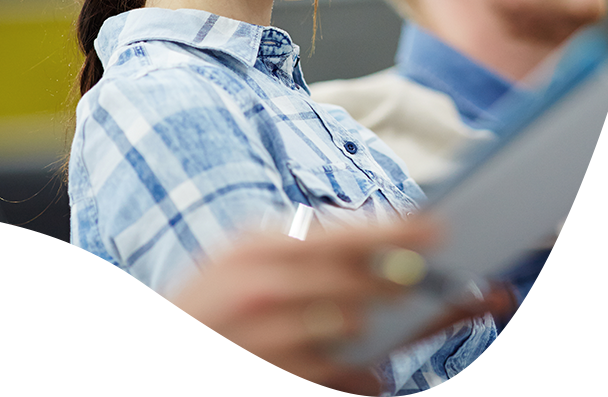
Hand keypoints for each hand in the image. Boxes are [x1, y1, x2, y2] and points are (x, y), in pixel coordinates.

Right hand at [99, 217, 444, 396]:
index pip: (345, 233)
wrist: (139, 373)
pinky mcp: (279, 380)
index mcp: (261, 247)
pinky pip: (345, 376)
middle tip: (468, 281)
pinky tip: (375, 367)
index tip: (442, 227)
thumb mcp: (234, 258)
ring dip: (397, 327)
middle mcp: (270, 286)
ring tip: (429, 318)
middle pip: (367, 281)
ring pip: (364, 329)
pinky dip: (368, 373)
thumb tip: (360, 239)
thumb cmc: (195, 312)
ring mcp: (275, 337)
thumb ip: (293, 246)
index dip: (401, 230)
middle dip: (419, 281)